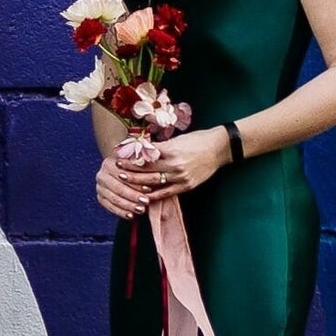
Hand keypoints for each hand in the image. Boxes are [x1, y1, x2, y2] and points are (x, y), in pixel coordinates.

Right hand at [91, 146, 152, 219]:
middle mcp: (101, 175)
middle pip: (118, 187)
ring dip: (129, 205)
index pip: (123, 174)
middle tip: (146, 202)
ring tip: (141, 210)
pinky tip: (131, 215)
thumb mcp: (137, 165)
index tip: (150, 189)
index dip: (137, 182)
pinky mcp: (101, 198)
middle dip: (133, 196)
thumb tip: (152, 170)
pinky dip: (121, 212)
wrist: (123, 176)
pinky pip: (110, 207)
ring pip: (114, 199)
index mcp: (108, 163)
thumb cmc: (135, 169)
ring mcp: (100, 188)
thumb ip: (141, 166)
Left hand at [112, 128, 230, 202]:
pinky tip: (142, 196)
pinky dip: (153, 195)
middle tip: (117, 169)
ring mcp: (181, 177)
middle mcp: (175, 165)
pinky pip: (166, 193)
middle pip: (147, 169)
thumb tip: (141, 149)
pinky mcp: (186, 186)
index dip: (132, 156)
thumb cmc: (197, 140)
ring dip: (138, 182)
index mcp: (171, 150)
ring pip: (154, 182)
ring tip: (125, 182)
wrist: (218, 148)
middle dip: (130, 170)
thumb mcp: (177, 139)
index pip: (146, 155)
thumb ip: (160, 146)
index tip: (119, 155)